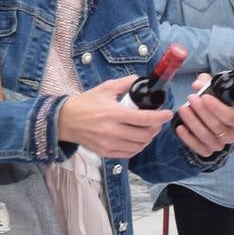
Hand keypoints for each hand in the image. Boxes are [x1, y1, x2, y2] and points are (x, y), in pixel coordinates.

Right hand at [56, 77, 173, 158]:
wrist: (65, 120)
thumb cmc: (86, 103)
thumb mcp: (105, 88)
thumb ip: (125, 83)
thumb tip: (142, 81)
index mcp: (113, 113)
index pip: (144, 118)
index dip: (160, 117)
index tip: (168, 113)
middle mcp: (112, 131)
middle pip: (145, 134)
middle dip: (156, 128)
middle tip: (156, 121)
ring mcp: (109, 144)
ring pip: (139, 146)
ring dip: (148, 138)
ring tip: (148, 130)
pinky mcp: (105, 152)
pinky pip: (129, 153)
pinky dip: (137, 147)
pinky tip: (137, 139)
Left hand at [172, 75, 233, 156]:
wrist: (210, 122)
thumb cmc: (214, 106)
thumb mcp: (213, 92)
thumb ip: (206, 84)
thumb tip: (198, 84)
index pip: (230, 116)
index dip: (217, 107)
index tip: (204, 97)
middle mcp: (230, 135)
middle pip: (216, 126)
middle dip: (201, 111)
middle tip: (191, 98)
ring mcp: (219, 145)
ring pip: (205, 136)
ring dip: (192, 122)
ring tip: (183, 109)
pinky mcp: (207, 152)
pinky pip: (197, 147)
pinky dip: (187, 137)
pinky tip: (180, 126)